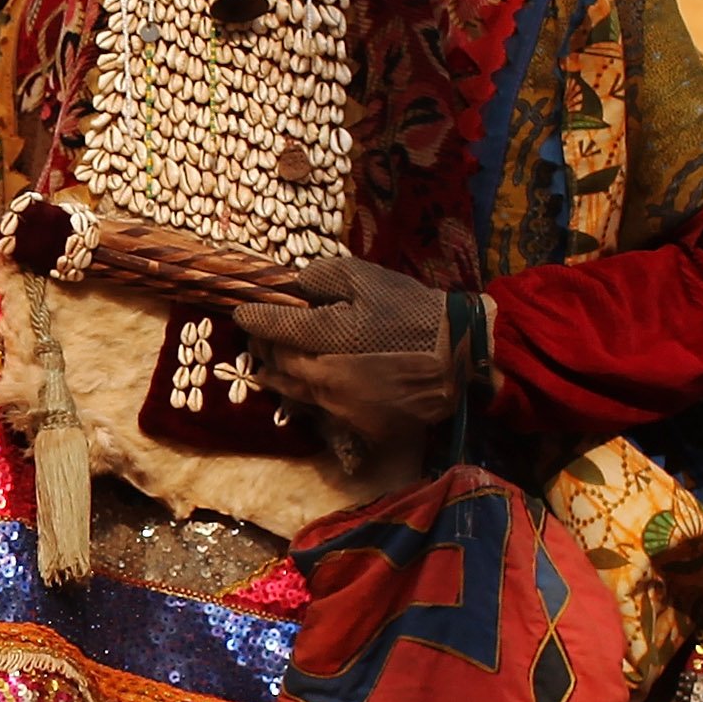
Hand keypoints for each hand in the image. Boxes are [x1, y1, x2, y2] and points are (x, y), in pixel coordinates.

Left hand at [231, 253, 463, 441]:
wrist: (459, 356)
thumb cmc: (413, 311)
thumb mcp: (369, 279)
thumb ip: (324, 276)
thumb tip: (296, 284)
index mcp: (324, 337)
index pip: (273, 329)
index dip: (253, 319)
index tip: (243, 314)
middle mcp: (323, 377)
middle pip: (278, 365)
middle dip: (263, 349)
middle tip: (258, 339)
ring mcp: (340, 406)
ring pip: (294, 392)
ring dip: (279, 376)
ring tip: (268, 367)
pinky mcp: (358, 424)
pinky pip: (322, 409)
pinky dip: (309, 394)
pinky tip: (310, 385)